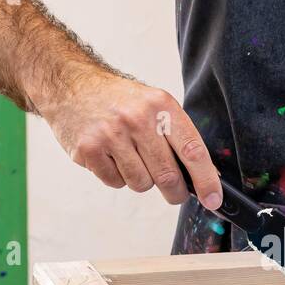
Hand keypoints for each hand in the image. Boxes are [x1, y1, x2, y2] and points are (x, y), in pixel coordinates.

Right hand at [43, 72, 222, 209]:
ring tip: (129, 157)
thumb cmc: (119, 101)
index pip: (192, 150)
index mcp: (161, 106)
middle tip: (174, 192)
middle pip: (168, 176)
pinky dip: (116, 176)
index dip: (206, 180)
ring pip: (141, 184)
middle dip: (175, 192)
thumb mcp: (153, 105)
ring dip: (140, 180)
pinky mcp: (88, 149)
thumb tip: (204, 176)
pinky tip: (109, 156)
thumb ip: (177, 136)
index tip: (213, 200)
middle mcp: (137, 119)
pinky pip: (115, 183)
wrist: (71, 84)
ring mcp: (111, 134)